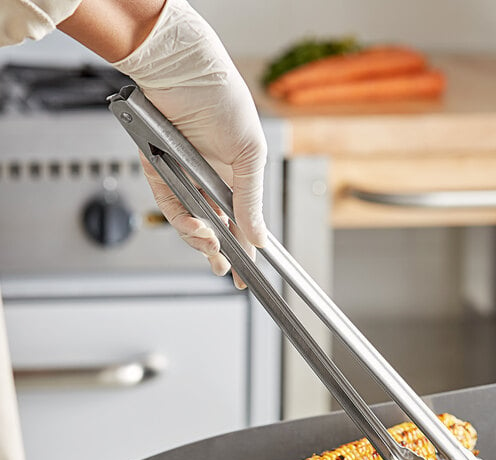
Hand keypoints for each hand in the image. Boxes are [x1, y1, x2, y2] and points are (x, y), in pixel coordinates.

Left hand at [111, 0, 267, 287]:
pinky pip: (168, 203)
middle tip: (223, 269)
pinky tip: (196, 226)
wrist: (186, 71)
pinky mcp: (159, 170)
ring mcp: (184, 178)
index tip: (244, 274)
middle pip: (213, 227)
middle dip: (218, 252)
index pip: (241, 222)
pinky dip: (181, 218)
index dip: (244, 249)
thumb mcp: (249, 156)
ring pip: (189, 221)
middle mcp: (208, 181)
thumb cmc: (224, 102)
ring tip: (211, 245)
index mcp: (236, 178)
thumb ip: (251, 200)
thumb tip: (259, 238)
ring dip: (199, 238)